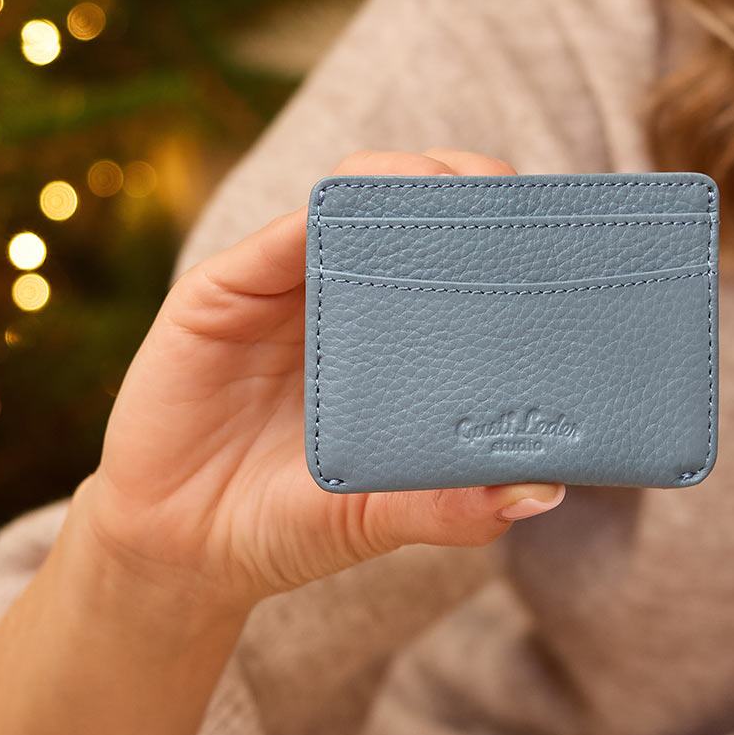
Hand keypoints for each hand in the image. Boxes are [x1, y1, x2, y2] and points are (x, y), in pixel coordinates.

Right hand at [74, 147, 565, 615]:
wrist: (181, 550)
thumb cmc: (292, 523)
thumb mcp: (380, 519)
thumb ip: (452, 508)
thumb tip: (543, 491)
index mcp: (402, 338)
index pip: (462, 261)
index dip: (504, 235)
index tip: (553, 234)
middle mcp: (350, 298)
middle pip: (414, 210)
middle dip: (463, 187)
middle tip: (503, 195)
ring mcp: (287, 285)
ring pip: (349, 202)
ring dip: (398, 184)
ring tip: (440, 190)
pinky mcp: (224, 289)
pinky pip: (273, 239)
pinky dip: (312, 221)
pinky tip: (343, 220)